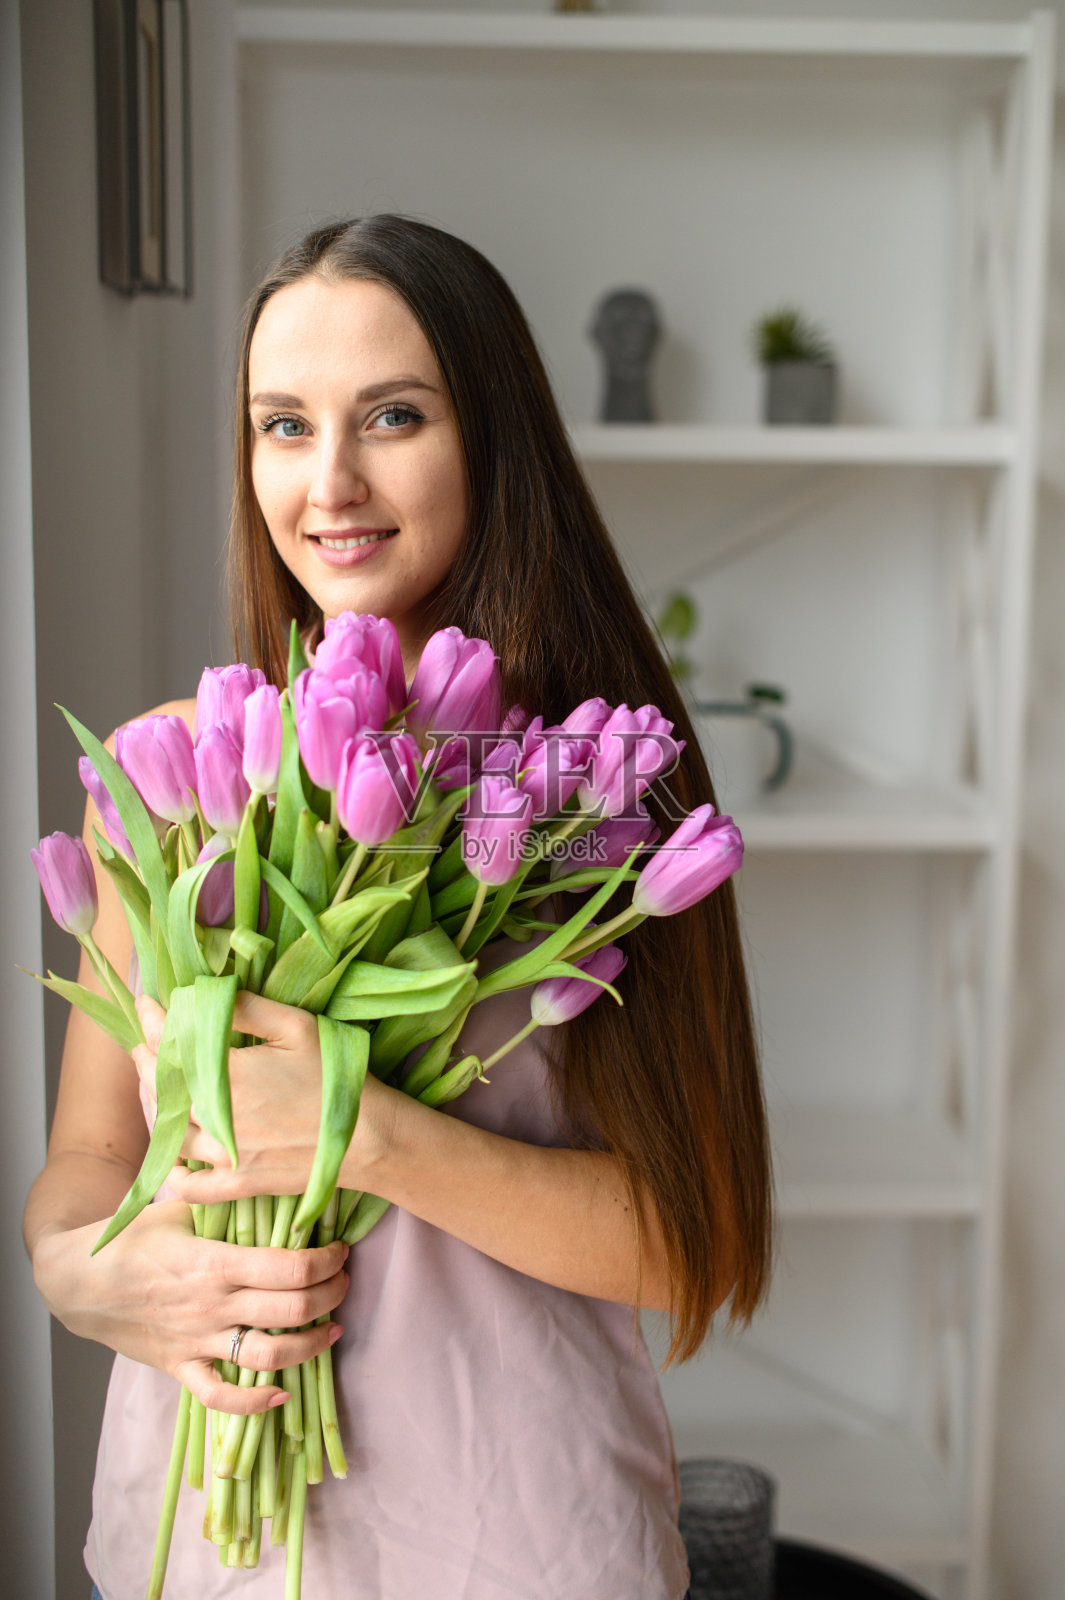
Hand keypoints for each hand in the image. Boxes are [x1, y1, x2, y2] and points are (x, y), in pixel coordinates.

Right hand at [32, 1200, 348, 1412]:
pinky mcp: (180, 1368)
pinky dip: (255, 1403)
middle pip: (291, 1310)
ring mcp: (196, 1341)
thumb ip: (225, 1202)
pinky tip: (283, 1392)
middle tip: (344, 1281)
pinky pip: (221, 1398)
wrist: (78, 1281)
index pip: (289, 1267)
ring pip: (268, 1356)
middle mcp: (211, 1305)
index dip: (326, 1261)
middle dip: (331, 1295)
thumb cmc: (132, 1238)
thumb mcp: (180, 1209)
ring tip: (334, 1328)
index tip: (340, 1250)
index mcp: (214, 1262)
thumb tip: (269, 1176)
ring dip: (311, 1345)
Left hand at [134, 991, 394, 1205]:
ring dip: (157, 1108)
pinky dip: (173, 1173)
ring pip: (168, 1134)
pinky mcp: (237, 1184)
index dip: (152, 1021)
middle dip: (148, 1061)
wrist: (368, 1136)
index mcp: (227, 1075)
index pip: (170, 1044)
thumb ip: (249, 1009)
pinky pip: (188, 1187)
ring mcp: (224, 1155)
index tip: (145, 1004)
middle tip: (145, 1045)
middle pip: (161, 1088)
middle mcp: (215, 1117)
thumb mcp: (296, 1028)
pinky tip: (175, 1155)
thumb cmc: (334, 1075)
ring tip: (159, 1090)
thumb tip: (209, 994)